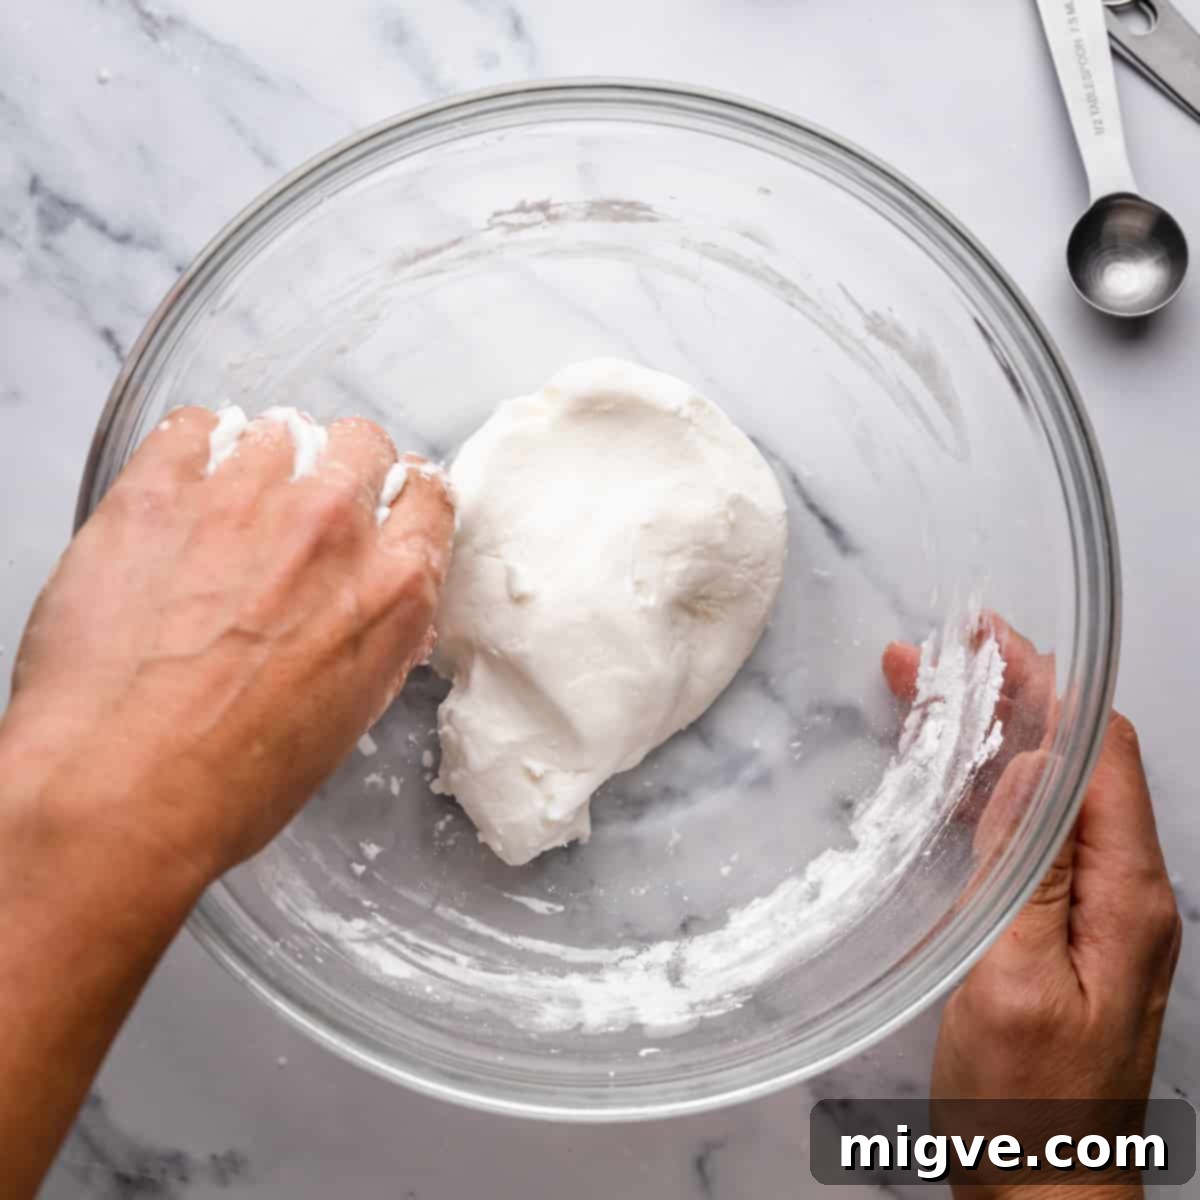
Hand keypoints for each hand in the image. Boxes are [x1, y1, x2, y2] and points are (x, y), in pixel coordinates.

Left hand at [2, 407, 453, 882]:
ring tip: (234, 510)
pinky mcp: (157, 492)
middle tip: (309, 506)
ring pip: (280, 428)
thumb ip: (379, 638)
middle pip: (362, 442)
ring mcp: (243, 500)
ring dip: (268, 463)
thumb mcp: (349, 717)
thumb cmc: (232, 780)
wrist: (117, 791)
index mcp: (392, 589)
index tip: (385, 501)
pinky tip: (185, 491)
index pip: (429, 493)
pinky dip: (197, 448)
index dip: (406, 495)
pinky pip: (193, 426)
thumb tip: (381, 604)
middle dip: (344, 467)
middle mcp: (330, 528)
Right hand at [883, 621, 1180, 1191]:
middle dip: (1013, 697)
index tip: (991, 640)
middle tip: (937, 658)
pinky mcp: (1068, 927)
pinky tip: (946, 779)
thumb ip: (1029, 872)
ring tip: (926, 699)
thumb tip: (1026, 770)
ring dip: (994, 737)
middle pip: (1078, 761)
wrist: (1042, 1189)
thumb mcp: (1011, 982)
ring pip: (1052, 791)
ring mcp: (1100, 910)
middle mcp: (1126, 892)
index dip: (1050, 686)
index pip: (1101, 754)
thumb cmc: (1024, 1103)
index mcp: (1127, 896)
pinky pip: (1037, 833)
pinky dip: (990, 788)